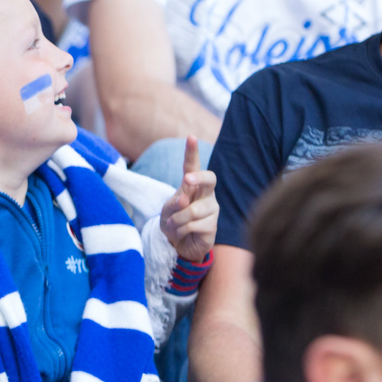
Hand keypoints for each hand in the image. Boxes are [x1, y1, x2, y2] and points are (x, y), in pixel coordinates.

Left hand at [161, 136, 216, 263]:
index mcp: (192, 185)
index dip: (192, 152)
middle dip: (198, 178)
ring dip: (178, 219)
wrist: (178, 244)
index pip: (193, 166)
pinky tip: (183, 233)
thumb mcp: (168, 210)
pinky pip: (194, 225)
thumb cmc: (173, 222)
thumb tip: (185, 200)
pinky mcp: (213, 225)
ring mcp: (212, 209)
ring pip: (194, 210)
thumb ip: (175, 203)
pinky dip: (182, 230)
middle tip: (187, 180)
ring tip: (174, 224)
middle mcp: (206, 194)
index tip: (191, 137)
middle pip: (210, 179)